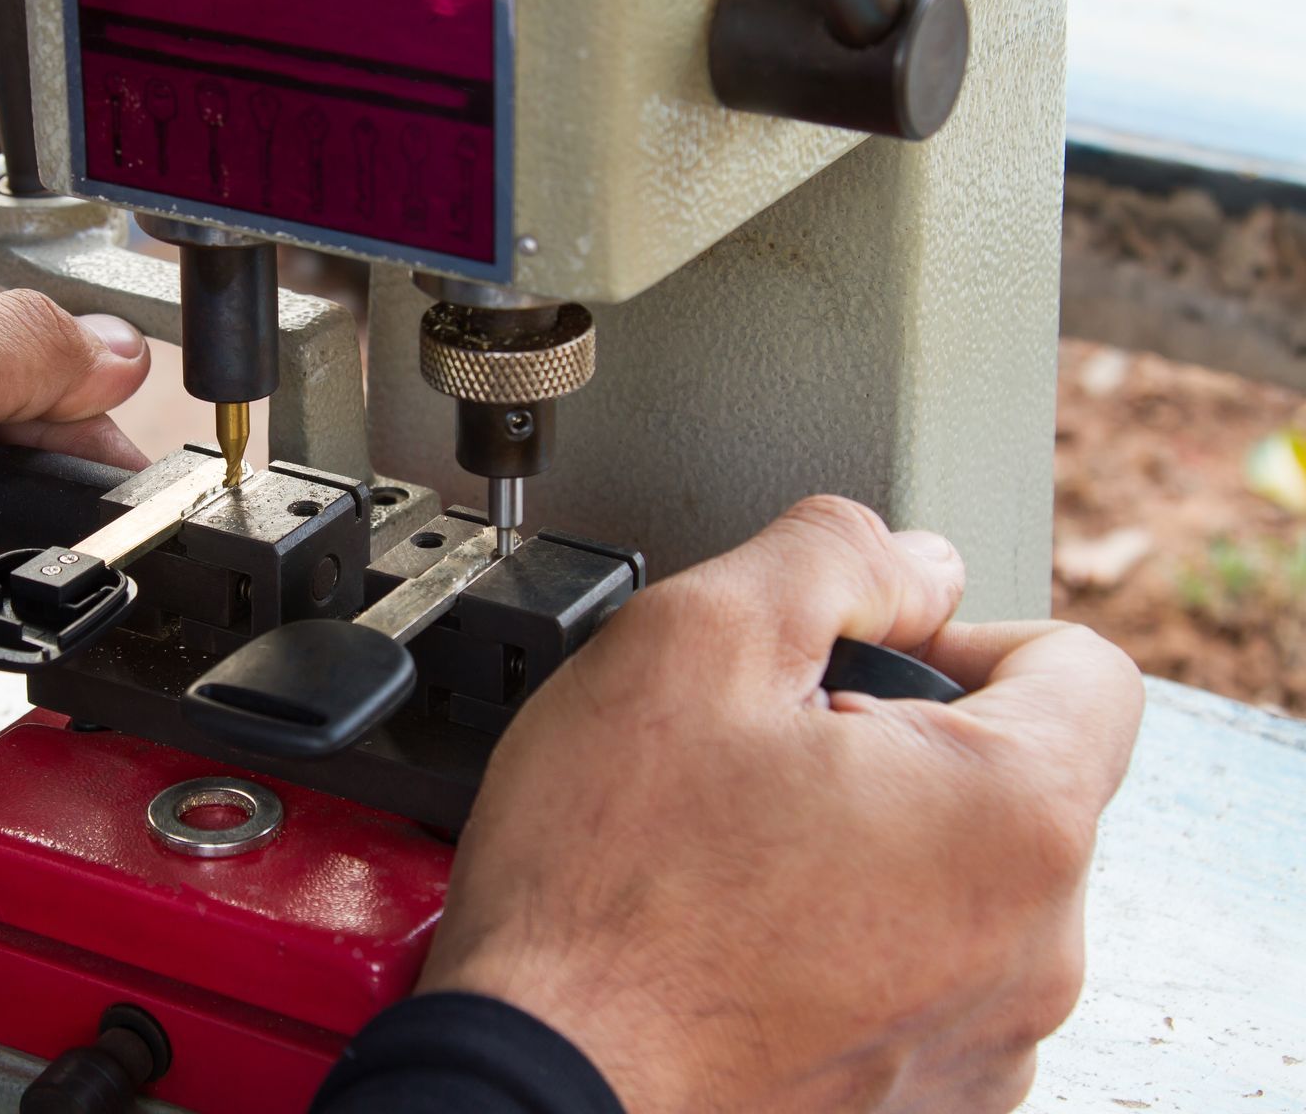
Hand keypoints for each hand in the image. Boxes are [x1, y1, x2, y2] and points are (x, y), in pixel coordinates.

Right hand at [419, 496, 1142, 1112]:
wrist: (533, 1089)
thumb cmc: (600, 897)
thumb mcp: (689, 642)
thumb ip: (828, 557)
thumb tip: (910, 560)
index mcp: (1011, 819)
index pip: (1081, 665)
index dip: (957, 631)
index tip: (856, 662)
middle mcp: (1031, 952)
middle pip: (1012, 779)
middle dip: (895, 742)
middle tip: (757, 756)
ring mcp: (979, 1047)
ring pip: (958, 883)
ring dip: (867, 844)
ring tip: (730, 852)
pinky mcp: (917, 1105)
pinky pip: (916, 978)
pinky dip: (844, 940)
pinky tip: (732, 935)